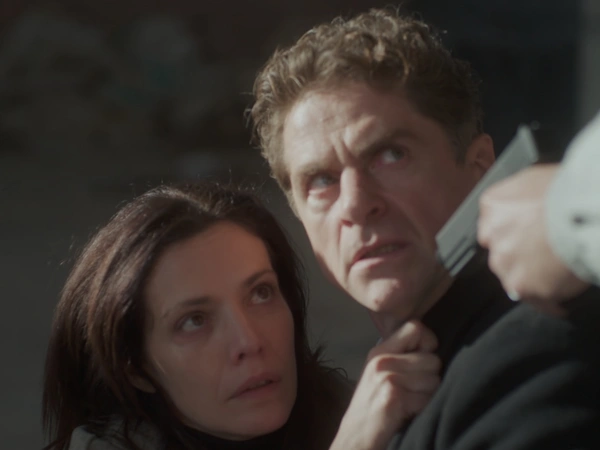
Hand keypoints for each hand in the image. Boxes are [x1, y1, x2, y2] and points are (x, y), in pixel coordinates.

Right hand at [330, 321, 439, 449]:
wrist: (354, 438)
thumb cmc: (372, 409)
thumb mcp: (379, 374)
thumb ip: (400, 356)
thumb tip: (432, 345)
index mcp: (379, 351)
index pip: (416, 327)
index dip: (428, 343)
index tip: (422, 361)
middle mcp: (382, 360)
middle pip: (433, 358)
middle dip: (430, 377)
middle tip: (412, 391)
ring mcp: (387, 377)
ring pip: (434, 379)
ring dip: (427, 395)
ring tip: (408, 403)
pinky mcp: (393, 396)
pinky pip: (428, 398)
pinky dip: (422, 409)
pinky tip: (406, 414)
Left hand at [478, 164, 589, 305]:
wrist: (586, 210)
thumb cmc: (570, 191)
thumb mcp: (534, 179)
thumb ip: (520, 196)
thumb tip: (527, 206)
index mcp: (492, 206)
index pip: (492, 226)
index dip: (512, 233)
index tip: (526, 237)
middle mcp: (492, 234)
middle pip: (500, 252)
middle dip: (519, 255)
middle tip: (545, 256)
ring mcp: (505, 262)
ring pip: (512, 277)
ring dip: (530, 278)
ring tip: (555, 278)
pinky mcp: (523, 285)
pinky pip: (537, 301)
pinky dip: (549, 303)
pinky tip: (561, 303)